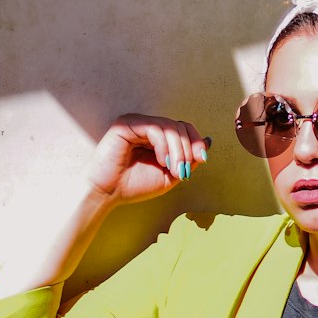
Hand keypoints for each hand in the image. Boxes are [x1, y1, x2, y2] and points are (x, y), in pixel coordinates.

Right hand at [85, 114, 208, 204]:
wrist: (108, 194)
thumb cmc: (134, 185)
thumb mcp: (170, 175)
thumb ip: (189, 160)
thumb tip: (208, 142)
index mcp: (157, 136)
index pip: (183, 128)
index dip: (196, 141)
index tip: (201, 159)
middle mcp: (147, 126)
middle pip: (179, 126)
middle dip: (188, 149)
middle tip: (183, 171)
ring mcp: (137, 123)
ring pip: (169, 127)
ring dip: (178, 150)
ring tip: (173, 169)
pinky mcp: (126, 124)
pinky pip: (154, 128)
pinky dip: (163, 145)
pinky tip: (161, 161)